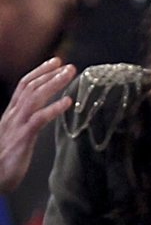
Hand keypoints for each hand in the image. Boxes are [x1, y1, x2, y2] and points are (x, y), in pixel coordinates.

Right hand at [0, 57, 76, 193]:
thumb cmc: (4, 161)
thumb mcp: (15, 137)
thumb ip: (24, 124)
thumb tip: (39, 115)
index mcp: (11, 114)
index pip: (24, 86)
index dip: (40, 72)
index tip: (55, 62)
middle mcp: (12, 115)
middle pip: (30, 86)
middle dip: (50, 73)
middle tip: (68, 65)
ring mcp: (16, 125)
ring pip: (34, 96)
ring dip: (54, 83)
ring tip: (70, 74)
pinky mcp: (22, 138)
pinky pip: (39, 118)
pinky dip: (54, 108)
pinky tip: (67, 102)